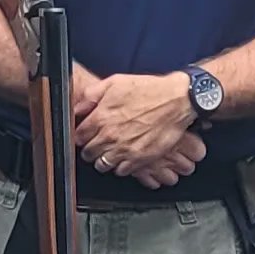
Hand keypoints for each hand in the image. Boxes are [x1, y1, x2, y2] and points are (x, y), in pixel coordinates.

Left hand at [77, 69, 204, 182]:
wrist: (177, 101)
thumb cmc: (149, 90)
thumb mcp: (115, 82)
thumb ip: (92, 95)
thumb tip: (78, 107)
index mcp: (101, 117)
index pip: (79, 136)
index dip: (81, 136)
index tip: (85, 135)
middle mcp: (110, 136)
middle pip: (88, 153)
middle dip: (90, 149)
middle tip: (96, 144)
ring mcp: (124, 149)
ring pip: (102, 165)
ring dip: (103, 160)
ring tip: (109, 153)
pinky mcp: (139, 159)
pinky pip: (121, 171)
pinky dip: (120, 166)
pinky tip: (124, 156)